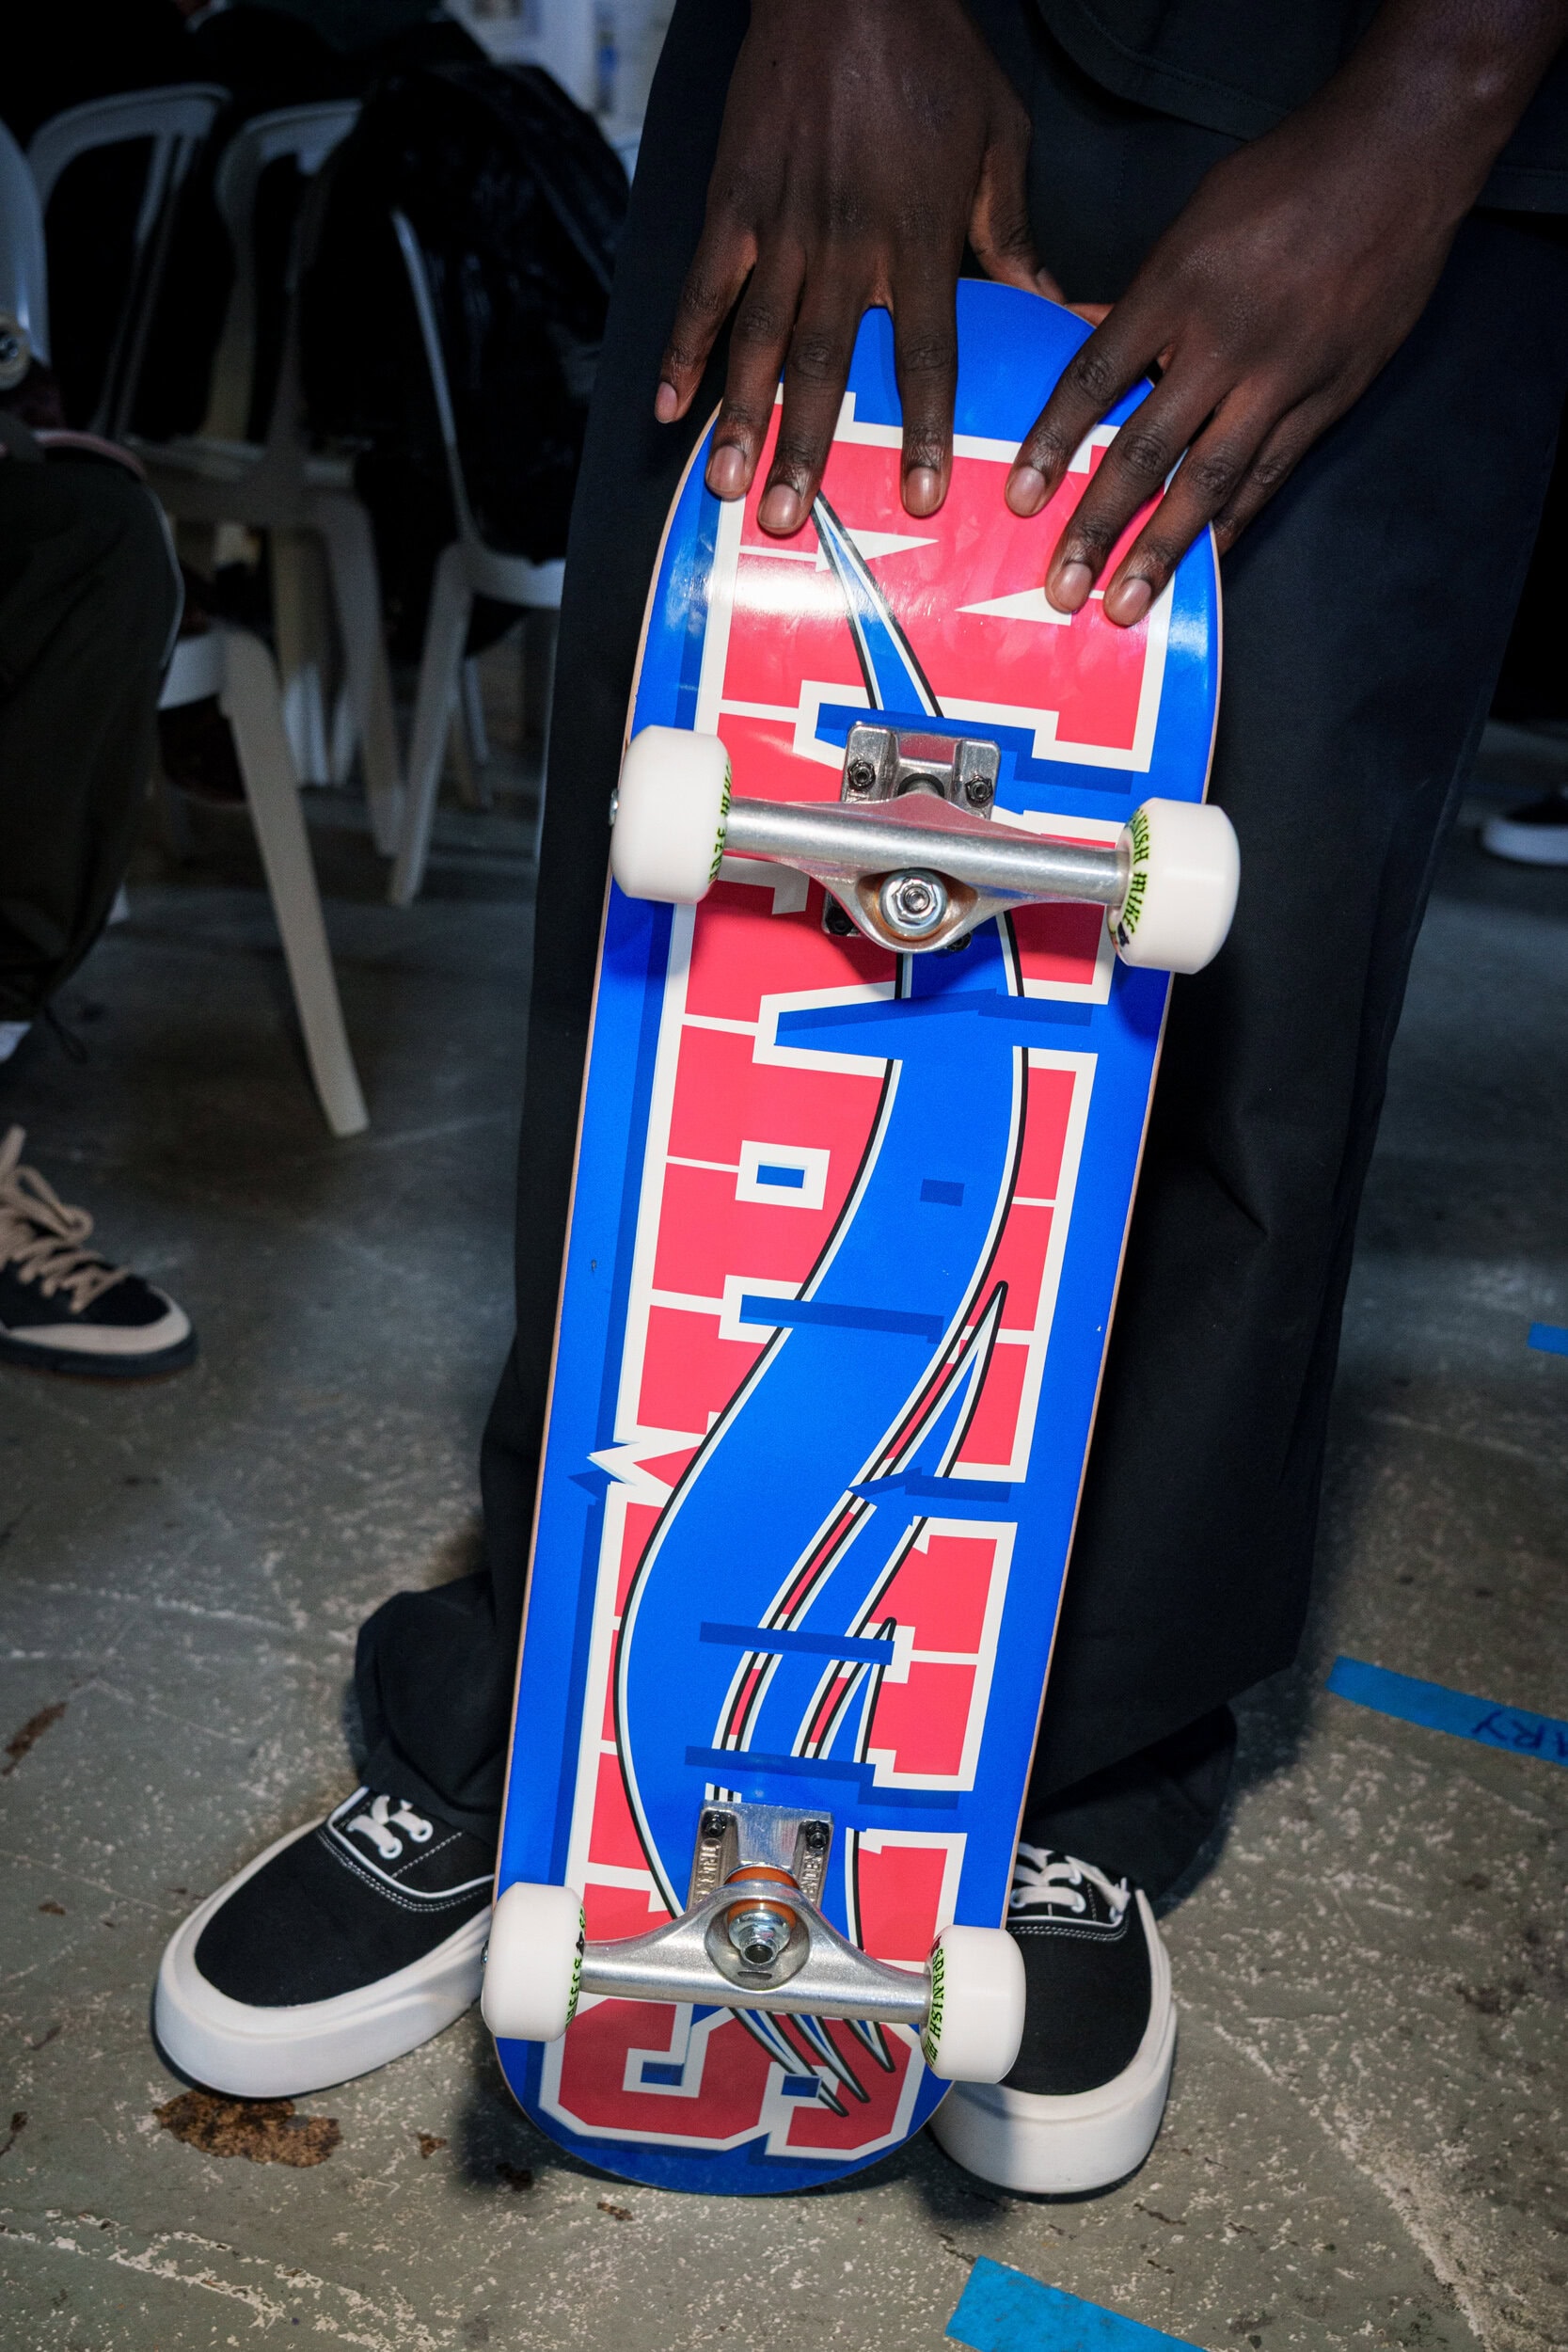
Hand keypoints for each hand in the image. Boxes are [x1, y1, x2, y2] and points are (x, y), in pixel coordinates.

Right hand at [656, 0, 1057, 531]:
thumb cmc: (933, 55)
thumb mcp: (999, 140)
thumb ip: (1013, 233)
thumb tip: (1050, 307)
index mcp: (920, 239)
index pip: (925, 355)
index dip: (922, 430)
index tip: (921, 497)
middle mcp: (847, 247)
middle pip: (827, 369)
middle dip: (807, 451)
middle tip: (790, 522)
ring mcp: (782, 228)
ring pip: (758, 342)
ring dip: (741, 420)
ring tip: (727, 486)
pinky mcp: (733, 203)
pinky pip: (703, 289)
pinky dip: (682, 350)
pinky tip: (667, 407)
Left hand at [1008, 0, 1567, 624]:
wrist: (1400, 160)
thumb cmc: (1286, 178)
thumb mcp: (1193, 221)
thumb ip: (1137, 297)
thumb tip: (1078, 341)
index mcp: (1177, 288)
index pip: (1094, 380)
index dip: (1052, 446)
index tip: (1019, 500)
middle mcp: (1225, 342)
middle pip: (1147, 450)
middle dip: (1100, 525)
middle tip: (1063, 586)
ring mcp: (1281, 378)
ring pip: (1209, 481)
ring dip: (1161, 550)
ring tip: (1124, 605)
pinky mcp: (1327, 398)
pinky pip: (1268, 478)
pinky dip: (1229, 526)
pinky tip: (1199, 567)